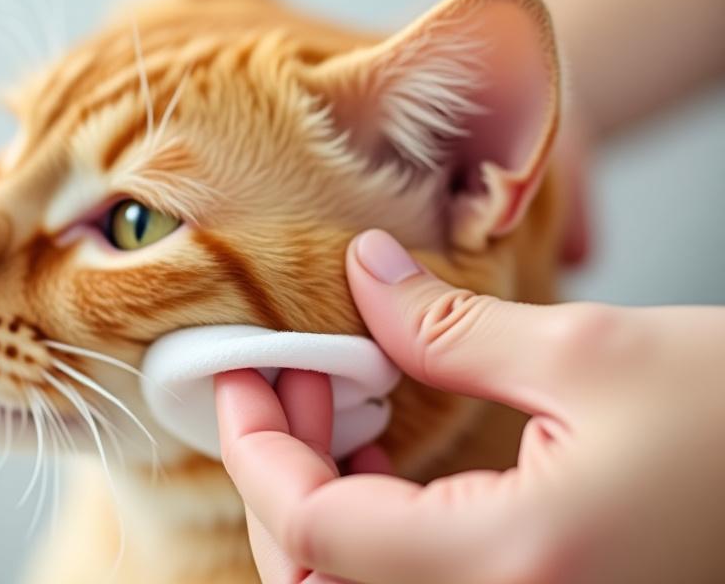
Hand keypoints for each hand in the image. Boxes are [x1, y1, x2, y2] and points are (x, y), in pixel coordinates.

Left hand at [214, 229, 724, 583]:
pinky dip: (364, 519)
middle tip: (285, 374)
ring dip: (315, 491)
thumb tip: (362, 271)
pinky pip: (404, 580)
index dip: (254, 447)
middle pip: (314, 572)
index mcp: (507, 562)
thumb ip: (449, 324)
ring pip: (351, 581)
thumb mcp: (587, 352)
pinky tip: (373, 451)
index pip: (311, 528)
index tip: (237, 374)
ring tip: (328, 394)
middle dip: (277, 468)